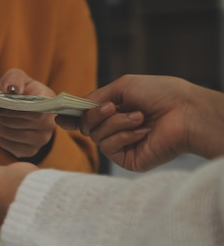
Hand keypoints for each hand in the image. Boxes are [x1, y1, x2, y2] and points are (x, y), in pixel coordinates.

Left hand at [0, 69, 55, 159]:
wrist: (25, 106)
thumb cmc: (21, 89)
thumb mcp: (17, 77)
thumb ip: (14, 79)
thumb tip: (11, 89)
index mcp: (50, 104)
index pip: (32, 112)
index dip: (9, 109)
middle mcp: (48, 126)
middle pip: (14, 123)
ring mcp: (39, 141)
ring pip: (7, 134)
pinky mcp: (27, 151)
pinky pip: (4, 144)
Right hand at [56, 74, 222, 170]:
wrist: (186, 112)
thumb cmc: (161, 94)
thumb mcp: (122, 87)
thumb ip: (95, 98)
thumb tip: (72, 110)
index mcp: (115, 111)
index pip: (86, 116)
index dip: (71, 116)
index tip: (59, 116)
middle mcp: (116, 128)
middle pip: (85, 126)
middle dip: (95, 115)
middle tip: (112, 106)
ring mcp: (121, 145)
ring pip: (95, 136)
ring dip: (116, 123)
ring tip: (139, 117)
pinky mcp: (127, 159)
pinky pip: (108, 147)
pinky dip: (124, 135)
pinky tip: (143, 130)